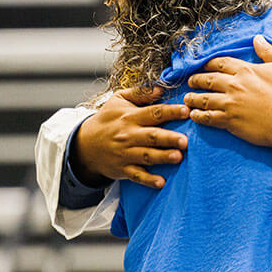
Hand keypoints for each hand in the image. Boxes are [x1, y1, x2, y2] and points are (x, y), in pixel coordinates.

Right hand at [72, 86, 189, 188]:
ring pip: (146, 155)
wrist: (85, 144)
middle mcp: (129, 135)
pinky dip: (148, 180)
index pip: (153, 113)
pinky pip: (137, 175)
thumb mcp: (118, 100)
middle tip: (185, 140)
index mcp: (130, 116)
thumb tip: (161, 88)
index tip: (186, 111)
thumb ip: (140, 93)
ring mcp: (126, 153)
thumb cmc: (106, 120)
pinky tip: (161, 183)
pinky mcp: (123, 169)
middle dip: (168, 138)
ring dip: (162, 157)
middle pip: (152, 136)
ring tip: (178, 157)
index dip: (170, 112)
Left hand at [184, 35, 271, 175]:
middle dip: (196, 79)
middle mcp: (234, 85)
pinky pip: (208, 117)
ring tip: (187, 98)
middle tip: (190, 81)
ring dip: (193, 97)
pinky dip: (198, 116)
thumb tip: (257, 38)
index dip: (209, 64)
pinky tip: (193, 115)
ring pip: (204, 98)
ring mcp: (230, 104)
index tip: (203, 65)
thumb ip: (268, 51)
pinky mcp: (230, 121)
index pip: (220, 63)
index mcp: (246, 70)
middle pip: (208, 80)